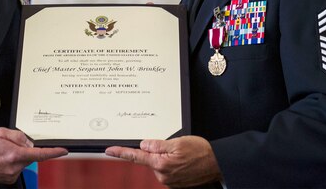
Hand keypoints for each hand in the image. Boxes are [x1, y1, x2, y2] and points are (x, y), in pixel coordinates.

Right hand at [0, 128, 66, 183]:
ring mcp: (10, 175)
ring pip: (23, 163)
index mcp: (15, 155)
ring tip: (2, 152)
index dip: (53, 152)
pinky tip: (1, 159)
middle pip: (30, 157)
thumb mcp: (2, 132)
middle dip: (24, 149)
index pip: (40, 154)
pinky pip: (16, 169)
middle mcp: (14, 168)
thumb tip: (30, 142)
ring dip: (17, 156)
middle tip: (10, 144)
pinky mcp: (7, 179)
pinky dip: (12, 163)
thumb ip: (19, 136)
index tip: (63, 151)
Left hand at [105, 136, 220, 187]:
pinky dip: (172, 164)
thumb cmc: (201, 152)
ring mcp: (169, 181)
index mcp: (161, 164)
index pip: (136, 156)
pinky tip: (184, 161)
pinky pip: (167, 170)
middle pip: (150, 159)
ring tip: (183, 154)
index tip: (108, 150)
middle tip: (175, 146)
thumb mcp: (178, 142)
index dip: (120, 153)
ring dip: (166, 158)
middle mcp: (162, 175)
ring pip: (159, 164)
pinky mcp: (174, 184)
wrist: (217, 164)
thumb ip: (157, 144)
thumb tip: (143, 145)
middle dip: (157, 151)